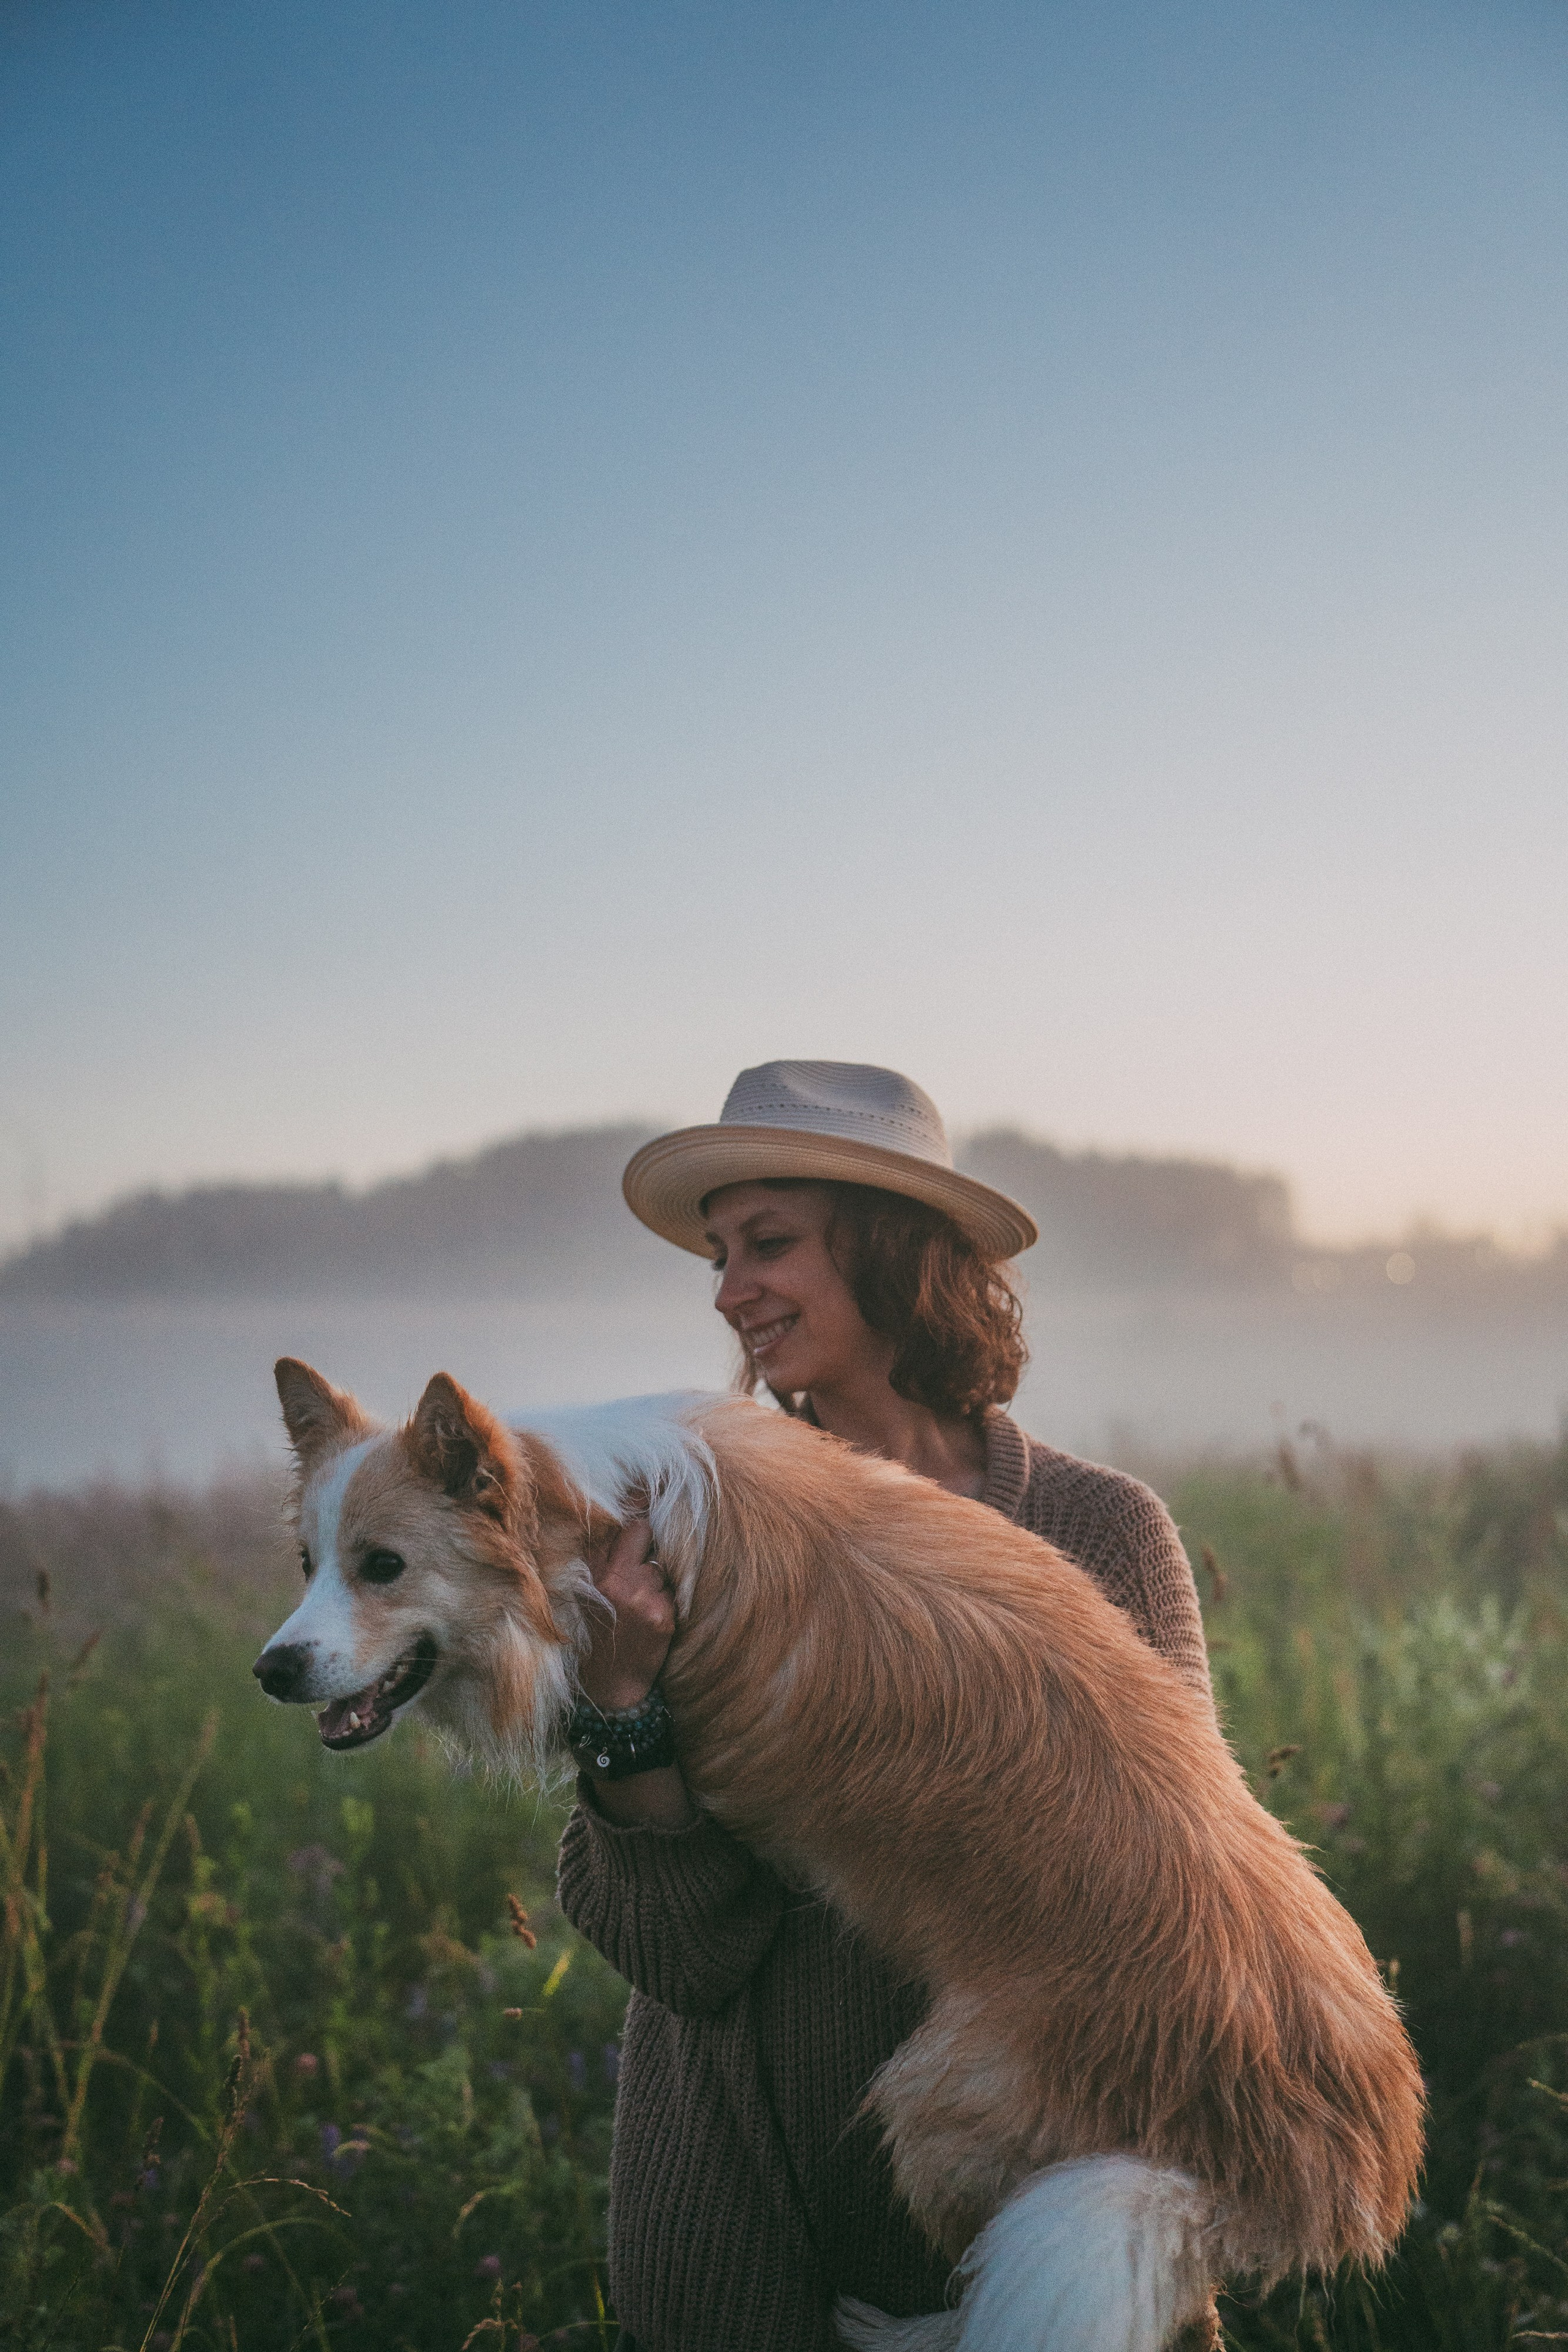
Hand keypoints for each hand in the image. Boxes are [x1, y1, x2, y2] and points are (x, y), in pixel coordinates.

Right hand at [578, 1516, 674, 1712]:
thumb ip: (603, 1558)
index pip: (612, 1522)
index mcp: (591, 1571)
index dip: (632, 1503)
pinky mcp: (661, 1614)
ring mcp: (639, 1595)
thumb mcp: (589, 1592)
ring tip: (644, 1604)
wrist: (610, 1686)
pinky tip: (655, 1620)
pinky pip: (676, 1591)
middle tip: (648, 1557)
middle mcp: (612, 1578)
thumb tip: (630, 1517)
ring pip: (663, 1565)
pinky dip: (671, 1602)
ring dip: (660, 1580)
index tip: (644, 1491)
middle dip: (651, 1536)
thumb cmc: (601, 1632)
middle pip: (643, 1529)